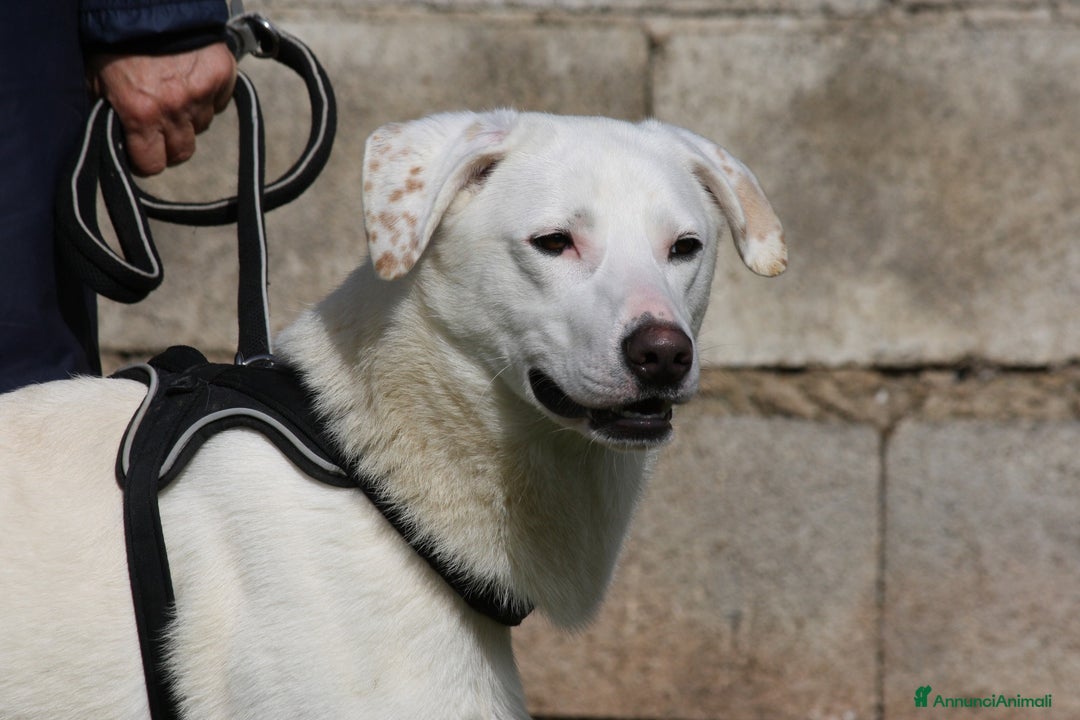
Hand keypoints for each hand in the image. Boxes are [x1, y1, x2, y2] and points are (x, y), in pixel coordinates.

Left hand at [87, 43, 236, 175]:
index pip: (152, 164)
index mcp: (141, 113)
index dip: (145, 159)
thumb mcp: (98, 80)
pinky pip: (219, 102)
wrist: (147, 3)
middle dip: (170, 143)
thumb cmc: (116, 40)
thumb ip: (111, 114)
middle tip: (159, 125)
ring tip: (174, 91)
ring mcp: (202, 94)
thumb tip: (118, 140)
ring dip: (189, 116)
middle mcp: (175, 109)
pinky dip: (208, 96)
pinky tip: (192, 79)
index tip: (142, 151)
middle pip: (182, 152)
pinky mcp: (222, 77)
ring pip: (200, 126)